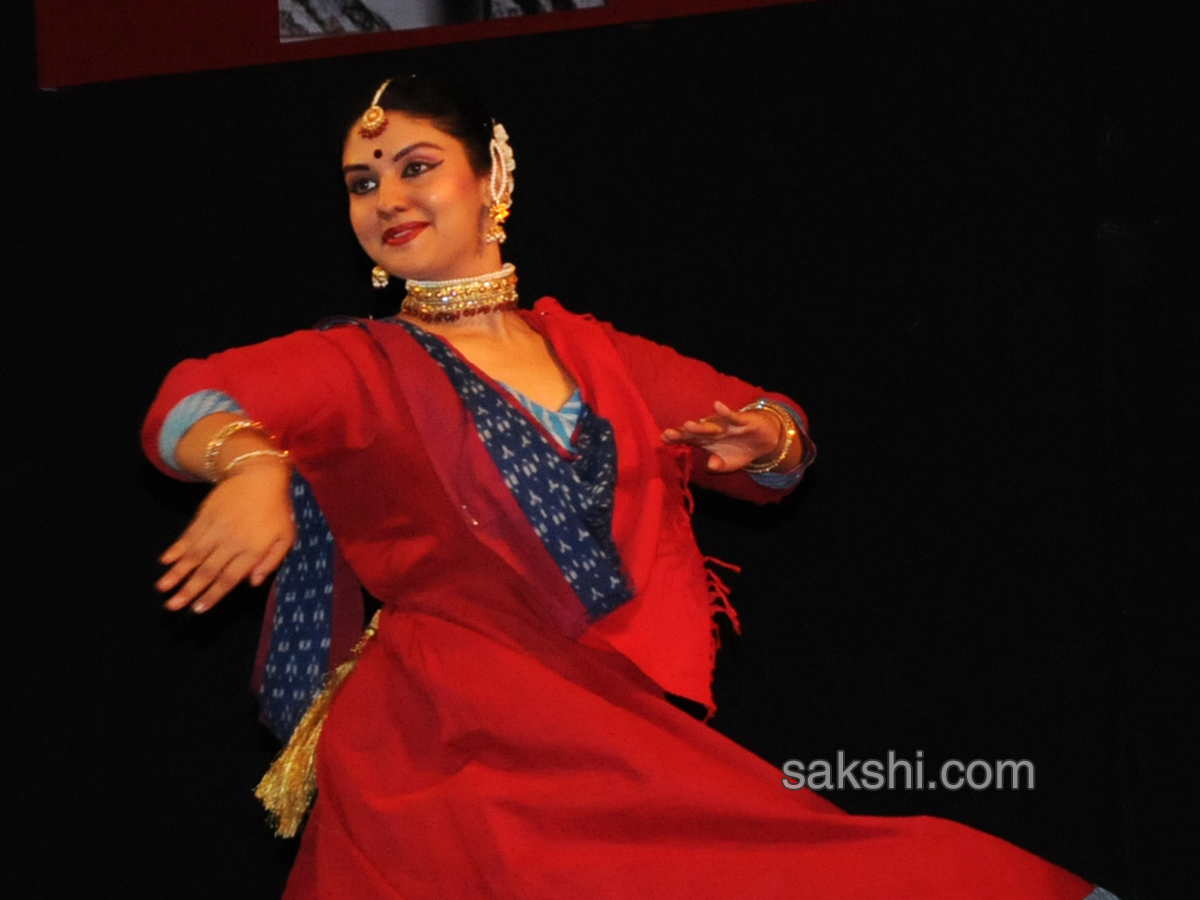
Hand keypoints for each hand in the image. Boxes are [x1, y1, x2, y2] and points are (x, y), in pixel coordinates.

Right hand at [156, 460, 294, 612]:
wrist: (259, 474)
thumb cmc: (277, 509)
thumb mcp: (286, 536)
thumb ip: (272, 561)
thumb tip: (253, 583)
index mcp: (252, 550)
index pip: (229, 579)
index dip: (212, 595)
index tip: (197, 610)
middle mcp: (232, 542)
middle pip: (207, 571)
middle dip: (188, 591)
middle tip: (172, 607)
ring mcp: (216, 528)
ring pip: (193, 555)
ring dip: (176, 573)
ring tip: (162, 588)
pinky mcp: (205, 515)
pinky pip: (188, 536)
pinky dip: (176, 549)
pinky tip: (165, 561)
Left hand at [661, 400, 782, 472]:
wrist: (764, 440)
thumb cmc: (740, 451)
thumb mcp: (728, 464)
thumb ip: (718, 466)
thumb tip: (711, 465)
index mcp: (705, 441)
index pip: (688, 439)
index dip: (676, 439)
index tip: (663, 439)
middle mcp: (713, 430)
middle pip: (696, 432)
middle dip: (682, 433)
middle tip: (668, 433)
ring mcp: (726, 425)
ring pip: (712, 425)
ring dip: (701, 426)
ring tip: (689, 425)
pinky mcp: (741, 420)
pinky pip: (733, 416)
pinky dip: (726, 411)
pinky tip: (717, 405)